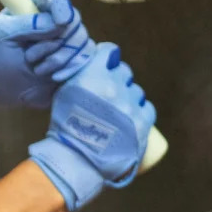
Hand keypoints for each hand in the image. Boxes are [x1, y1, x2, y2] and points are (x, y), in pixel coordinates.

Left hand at [0, 0, 94, 107]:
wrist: (3, 86)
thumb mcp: (4, 34)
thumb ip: (28, 23)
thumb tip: (58, 23)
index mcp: (33, 4)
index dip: (61, 5)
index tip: (61, 21)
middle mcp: (53, 16)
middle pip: (73, 18)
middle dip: (53, 42)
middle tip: (29, 56)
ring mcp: (67, 35)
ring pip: (81, 38)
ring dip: (58, 58)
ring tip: (37, 69)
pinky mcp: (76, 54)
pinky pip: (86, 55)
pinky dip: (71, 67)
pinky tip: (54, 76)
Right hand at [27, 42, 155, 210]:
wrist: (77, 160)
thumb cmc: (66, 127)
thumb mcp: (64, 93)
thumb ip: (78, 76)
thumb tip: (91, 64)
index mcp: (92, 75)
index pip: (109, 51)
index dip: (107, 58)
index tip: (105, 65)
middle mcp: (113, 86)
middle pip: (124, 72)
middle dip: (117, 80)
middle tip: (108, 96)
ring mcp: (130, 104)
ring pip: (136, 91)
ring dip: (129, 98)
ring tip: (117, 114)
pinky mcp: (143, 121)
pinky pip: (147, 108)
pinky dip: (140, 111)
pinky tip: (131, 119)